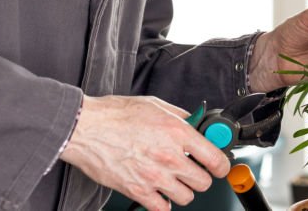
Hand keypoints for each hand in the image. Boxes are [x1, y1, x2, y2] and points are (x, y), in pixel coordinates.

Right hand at [59, 95, 229, 210]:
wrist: (86, 129)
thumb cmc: (115, 115)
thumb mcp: (156, 105)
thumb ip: (180, 116)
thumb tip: (196, 122)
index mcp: (178, 132)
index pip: (215, 159)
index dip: (221, 165)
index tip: (219, 166)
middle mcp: (169, 157)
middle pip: (203, 182)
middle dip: (201, 176)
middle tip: (193, 170)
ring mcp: (154, 176)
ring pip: (186, 197)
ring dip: (183, 190)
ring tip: (173, 180)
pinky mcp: (137, 190)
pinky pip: (162, 208)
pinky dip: (163, 202)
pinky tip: (158, 191)